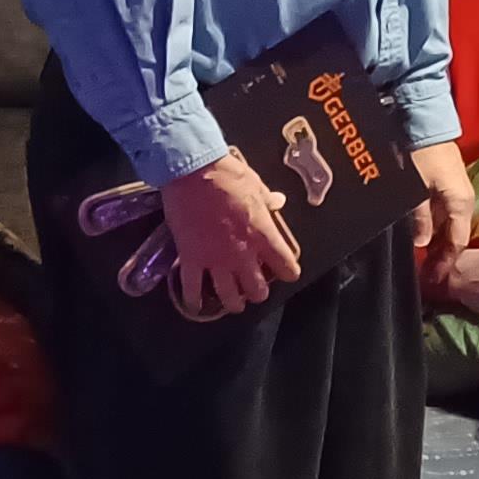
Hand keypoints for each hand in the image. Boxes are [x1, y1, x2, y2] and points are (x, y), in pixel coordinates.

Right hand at [158, 149, 299, 319]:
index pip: (286, 266)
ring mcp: (215, 259)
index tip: (287, 271)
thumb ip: (268, 201)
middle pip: (256, 290)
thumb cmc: (227, 175)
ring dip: (233, 302)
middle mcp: (242, 254)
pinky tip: (196, 306)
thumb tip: (278, 202)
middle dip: (258, 292)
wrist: (192, 171)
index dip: (288, 271)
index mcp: (262, 235)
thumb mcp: (256, 185)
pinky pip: (192, 288)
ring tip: (233, 303)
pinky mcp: (191, 259)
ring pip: (228, 296)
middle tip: (255, 288)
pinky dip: (193, 301)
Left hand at [410, 136, 473, 286]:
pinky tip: (424, 237)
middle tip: (428, 275)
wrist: (428, 125)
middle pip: (456, 236)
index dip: (448, 261)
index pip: (459, 241)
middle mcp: (464, 202)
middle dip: (443, 256)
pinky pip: (445, 215)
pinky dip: (436, 229)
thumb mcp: (418, 189)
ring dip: (438, 243)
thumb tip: (422, 244)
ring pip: (450, 227)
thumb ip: (421, 217)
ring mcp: (458, 195)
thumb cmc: (424, 155)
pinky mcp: (449, 189)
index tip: (437, 278)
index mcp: (462, 203)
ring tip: (425, 261)